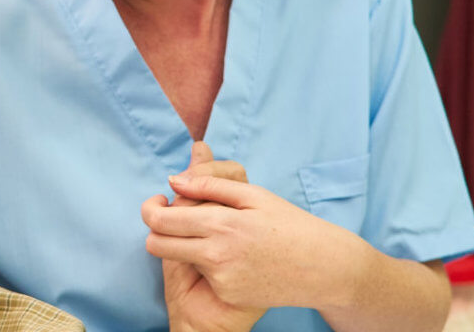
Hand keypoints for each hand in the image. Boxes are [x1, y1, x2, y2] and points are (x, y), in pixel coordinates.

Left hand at [141, 152, 375, 311]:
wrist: (323, 267)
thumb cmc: (290, 224)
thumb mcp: (254, 195)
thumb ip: (209, 185)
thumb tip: (173, 181)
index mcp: (221, 222)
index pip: (161, 220)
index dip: (150, 209)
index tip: (158, 202)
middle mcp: (216, 254)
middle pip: (156, 245)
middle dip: (155, 232)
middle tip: (169, 221)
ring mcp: (221, 278)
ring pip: (180, 260)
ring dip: (188, 247)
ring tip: (219, 237)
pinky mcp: (228, 294)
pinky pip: (205, 276)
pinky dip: (212, 265)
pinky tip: (237, 259)